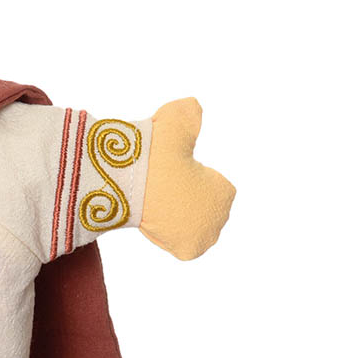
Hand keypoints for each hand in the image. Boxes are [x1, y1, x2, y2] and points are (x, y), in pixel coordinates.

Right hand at [140, 98, 235, 259]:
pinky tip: (155, 222)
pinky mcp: (190, 250)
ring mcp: (208, 235)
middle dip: (183, 202)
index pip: (207, 187)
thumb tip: (192, 106)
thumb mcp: (174, 122)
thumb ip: (187, 114)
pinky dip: (168, 236)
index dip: (184, 180)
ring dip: (175, 218)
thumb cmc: (153, 153)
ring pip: (188, 226)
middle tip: (157, 192)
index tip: (165, 175)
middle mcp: (223, 215)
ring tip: (154, 205)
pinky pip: (179, 245)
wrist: (131, 183)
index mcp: (226, 189)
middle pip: (199, 209)